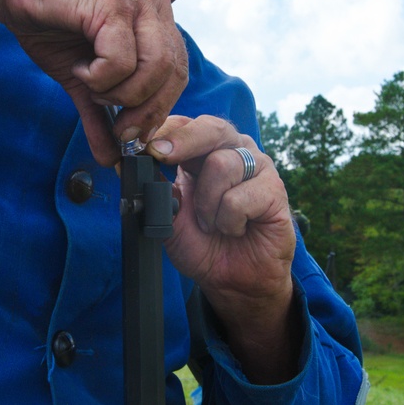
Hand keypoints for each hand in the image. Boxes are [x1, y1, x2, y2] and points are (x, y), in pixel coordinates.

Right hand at [0, 0, 187, 164]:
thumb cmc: (48, 23)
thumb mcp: (81, 79)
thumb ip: (100, 116)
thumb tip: (112, 161)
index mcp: (156, 18)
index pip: (178, 73)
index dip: (157, 110)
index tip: (128, 131)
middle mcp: (154, 4)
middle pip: (173, 74)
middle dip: (143, 110)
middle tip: (114, 122)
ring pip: (154, 68)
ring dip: (119, 92)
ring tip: (90, 84)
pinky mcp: (113, 1)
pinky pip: (121, 59)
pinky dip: (100, 76)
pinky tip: (80, 66)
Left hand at [147, 115, 300, 382]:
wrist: (233, 280)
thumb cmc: (202, 244)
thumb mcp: (168, 217)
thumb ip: (154, 190)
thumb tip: (128, 165)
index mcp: (204, 150)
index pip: (186, 124)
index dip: (163, 130)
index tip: (140, 144)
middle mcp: (233, 150)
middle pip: (212, 127)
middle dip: (182, 141)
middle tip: (161, 154)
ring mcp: (258, 167)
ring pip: (221, 164)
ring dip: (206, 204)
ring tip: (211, 223)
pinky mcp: (275, 190)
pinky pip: (239, 198)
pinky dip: (228, 221)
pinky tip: (235, 229)